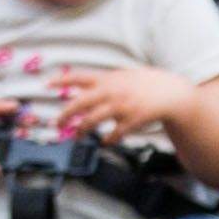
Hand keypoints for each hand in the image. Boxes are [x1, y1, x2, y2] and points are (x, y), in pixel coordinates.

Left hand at [58, 64, 190, 142]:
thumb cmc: (146, 84)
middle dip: (65, 114)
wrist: (171, 93)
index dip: (61, 80)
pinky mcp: (132, 120)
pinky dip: (108, 139)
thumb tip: (81, 86)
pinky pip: (114, 133)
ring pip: (93, 120)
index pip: (79, 77)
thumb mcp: (123, 77)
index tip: (46, 85)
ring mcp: (121, 107)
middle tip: (56, 123)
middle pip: (80, 102)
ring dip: (82, 129)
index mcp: (108, 79)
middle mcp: (112, 92)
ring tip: (76, 136)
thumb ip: (104, 82)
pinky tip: (105, 141)